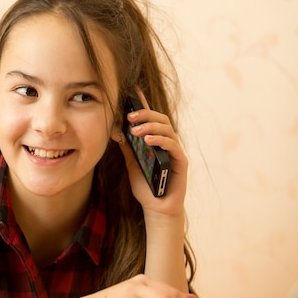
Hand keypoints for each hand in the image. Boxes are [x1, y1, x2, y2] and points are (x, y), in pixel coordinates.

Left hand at [114, 89, 187, 218]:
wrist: (156, 207)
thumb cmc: (146, 186)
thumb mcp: (132, 164)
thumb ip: (128, 148)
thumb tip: (116, 131)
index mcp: (155, 140)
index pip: (150, 118)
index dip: (143, 103)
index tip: (133, 89)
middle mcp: (167, 142)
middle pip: (160, 119)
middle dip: (144, 114)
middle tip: (129, 117)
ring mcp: (175, 151)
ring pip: (167, 129)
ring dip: (150, 126)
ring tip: (135, 130)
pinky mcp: (181, 162)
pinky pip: (172, 146)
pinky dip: (160, 140)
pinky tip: (148, 140)